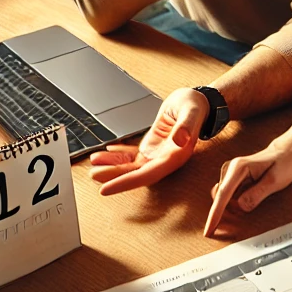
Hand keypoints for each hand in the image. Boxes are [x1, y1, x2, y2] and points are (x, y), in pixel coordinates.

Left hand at [89, 87, 209, 194]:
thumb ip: (187, 126)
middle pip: (136, 173)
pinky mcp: (151, 147)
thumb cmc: (196, 106)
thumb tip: (180, 140)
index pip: (147, 174)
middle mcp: (165, 159)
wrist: (197, 102)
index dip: (126, 182)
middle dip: (113, 176)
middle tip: (93, 174)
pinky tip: (106, 153)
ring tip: (94, 163)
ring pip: (131, 166)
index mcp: (176, 156)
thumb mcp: (191, 112)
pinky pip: (132, 155)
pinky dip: (118, 155)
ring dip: (112, 166)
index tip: (107, 188)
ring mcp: (157, 154)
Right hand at [205, 139, 291, 236]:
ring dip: (235, 205)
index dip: (215, 215)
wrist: (284, 154)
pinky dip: (236, 202)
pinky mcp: (232, 178)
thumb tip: (241, 206)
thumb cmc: (282, 164)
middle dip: (231, 210)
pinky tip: (251, 196)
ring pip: (225, 199)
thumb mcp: (275, 182)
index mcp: (239, 167)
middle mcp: (230, 168)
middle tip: (254, 202)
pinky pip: (229, 196)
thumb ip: (257, 194)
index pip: (223, 195)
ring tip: (258, 195)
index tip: (209, 230)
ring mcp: (229, 173)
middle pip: (221, 198)